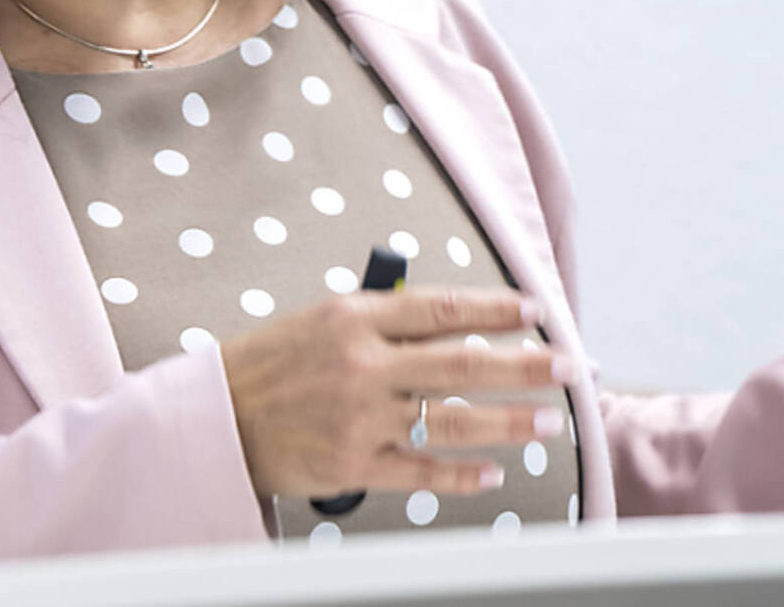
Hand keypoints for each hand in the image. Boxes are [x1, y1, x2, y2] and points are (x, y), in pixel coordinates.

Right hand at [219, 286, 573, 498]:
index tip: (536, 310)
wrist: (214, 419)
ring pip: (452, 421)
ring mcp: (361, 418)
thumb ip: (386, 318)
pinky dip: (460, 475)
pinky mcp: (353, 464)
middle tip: (569, 366)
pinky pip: (420, 471)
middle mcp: (364, 365)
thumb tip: (456, 319)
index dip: (496, 309)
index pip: (443, 308)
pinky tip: (493, 474)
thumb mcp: (324, 319)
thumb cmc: (273, 364)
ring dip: (510, 422)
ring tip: (551, 421)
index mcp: (357, 318)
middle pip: (463, 363)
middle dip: (525, 365)